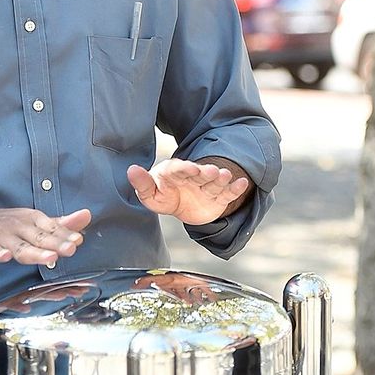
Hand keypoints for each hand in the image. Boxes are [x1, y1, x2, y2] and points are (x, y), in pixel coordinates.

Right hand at [0, 207, 91, 269]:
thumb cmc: (6, 226)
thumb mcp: (34, 222)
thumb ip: (60, 224)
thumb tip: (86, 216)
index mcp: (33, 221)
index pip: (53, 229)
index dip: (66, 235)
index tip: (78, 240)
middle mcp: (19, 228)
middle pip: (40, 238)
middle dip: (56, 243)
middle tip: (71, 248)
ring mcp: (2, 238)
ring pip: (20, 247)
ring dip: (35, 252)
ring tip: (50, 257)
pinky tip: (4, 256)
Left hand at [126, 159, 250, 225]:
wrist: (183, 205)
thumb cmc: (163, 196)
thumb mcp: (150, 194)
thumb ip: (142, 184)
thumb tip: (131, 170)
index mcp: (174, 174)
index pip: (178, 170)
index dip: (184, 169)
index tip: (190, 168)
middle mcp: (193, 177)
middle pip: (200, 174)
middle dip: (206, 172)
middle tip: (212, 171)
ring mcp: (207, 187)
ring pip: (214, 182)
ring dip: (221, 179)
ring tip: (225, 175)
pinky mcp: (218, 198)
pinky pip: (228, 193)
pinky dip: (235, 188)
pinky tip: (243, 182)